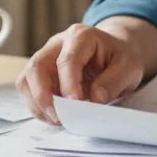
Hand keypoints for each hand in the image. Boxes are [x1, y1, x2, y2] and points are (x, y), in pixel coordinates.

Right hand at [15, 23, 145, 125]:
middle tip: (58, 116)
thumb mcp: (129, 68)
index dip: (68, 84)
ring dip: (37, 103)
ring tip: (56, 119)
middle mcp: (57, 43)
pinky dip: (37, 106)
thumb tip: (95, 99)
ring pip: (27, 78)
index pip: (67, 60)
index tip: (76, 104)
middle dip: (43, 94)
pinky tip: (53, 116)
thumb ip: (114, 82)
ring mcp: (46, 57)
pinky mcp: (41, 73)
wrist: (113, 53)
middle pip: (37, 66)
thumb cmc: (119, 58)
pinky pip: (28, 89)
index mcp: (81, 37)